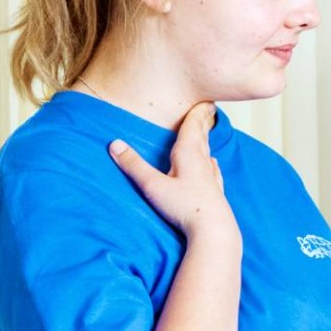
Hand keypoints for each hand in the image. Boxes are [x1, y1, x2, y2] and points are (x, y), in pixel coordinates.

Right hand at [109, 102, 235, 238]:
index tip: (206, 98)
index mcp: (189, 154)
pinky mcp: (215, 193)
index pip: (194, 126)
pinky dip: (211, 163)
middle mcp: (203, 162)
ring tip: (205, 132)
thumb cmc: (184, 207)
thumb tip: (114, 144)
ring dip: (206, 141)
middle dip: (203, 121)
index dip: (199, 111)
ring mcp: (211, 178)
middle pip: (202, 136)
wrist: (214, 231)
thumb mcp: (153, 186)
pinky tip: (213, 165)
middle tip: (208, 107)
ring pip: (208, 153)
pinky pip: (213, 172)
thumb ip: (134, 165)